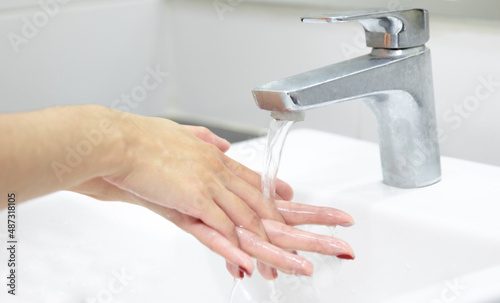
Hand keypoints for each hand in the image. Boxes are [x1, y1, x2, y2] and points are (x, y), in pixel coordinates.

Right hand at [70, 116, 293, 277]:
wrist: (119, 142)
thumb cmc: (141, 137)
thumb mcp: (180, 133)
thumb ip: (203, 138)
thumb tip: (221, 143)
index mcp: (215, 156)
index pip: (253, 177)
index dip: (274, 191)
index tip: (291, 199)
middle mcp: (218, 170)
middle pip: (259, 200)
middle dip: (284, 223)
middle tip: (303, 239)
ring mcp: (209, 184)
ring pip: (246, 217)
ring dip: (264, 244)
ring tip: (282, 264)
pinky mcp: (193, 199)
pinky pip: (221, 227)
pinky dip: (235, 247)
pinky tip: (247, 261)